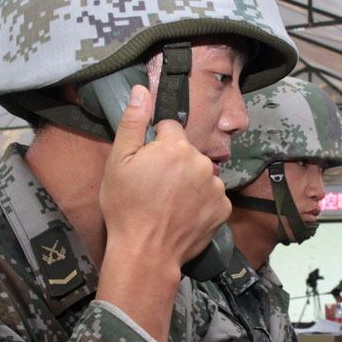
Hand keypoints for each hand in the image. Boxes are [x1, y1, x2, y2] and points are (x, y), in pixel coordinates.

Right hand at [96, 85, 230, 341]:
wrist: (146, 252)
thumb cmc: (126, 206)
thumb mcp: (118, 161)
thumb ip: (132, 122)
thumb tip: (142, 90)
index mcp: (176, 146)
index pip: (169, 129)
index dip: (154, 145)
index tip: (145, 163)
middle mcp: (202, 162)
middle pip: (187, 152)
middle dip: (174, 163)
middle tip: (155, 186)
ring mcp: (216, 187)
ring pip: (201, 173)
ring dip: (190, 182)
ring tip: (169, 203)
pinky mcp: (223, 209)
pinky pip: (213, 196)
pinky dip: (201, 203)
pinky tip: (184, 214)